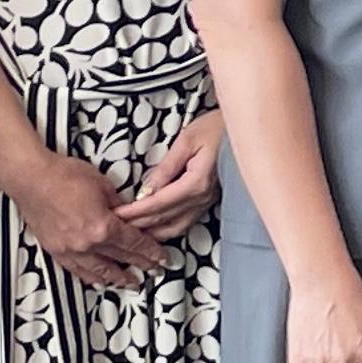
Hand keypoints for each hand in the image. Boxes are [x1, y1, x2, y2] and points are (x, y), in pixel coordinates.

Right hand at [0, 146, 170, 289]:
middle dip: (139, 265)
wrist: (31, 178)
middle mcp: (87, 243)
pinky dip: (89, 277)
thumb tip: (128, 214)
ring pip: (98, 271)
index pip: (133, 242)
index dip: (150, 251)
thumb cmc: (64, 175)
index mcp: (102, 226)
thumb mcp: (103, 184)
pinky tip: (98, 280)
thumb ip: (119, 204)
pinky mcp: (55, 250)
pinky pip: (76, 270)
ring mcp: (69, 250)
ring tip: (130, 283)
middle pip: (120, 258)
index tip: (160, 256)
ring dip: (116, 278)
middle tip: (153, 271)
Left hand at [114, 110, 225, 241]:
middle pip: (163, 219)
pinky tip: (155, 230)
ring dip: (151, 233)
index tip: (114, 215)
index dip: (134, 211)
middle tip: (114, 227)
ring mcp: (207, 202)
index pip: (157, 203)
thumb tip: (146, 189)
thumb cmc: (218, 128)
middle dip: (137, 225)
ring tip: (131, 234)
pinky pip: (185, 223)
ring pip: (174, 228)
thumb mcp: (187, 140)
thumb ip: (166, 167)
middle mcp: (202, 198)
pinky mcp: (209, 201)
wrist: (248, 130)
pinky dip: (166, 229)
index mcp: (196, 183)